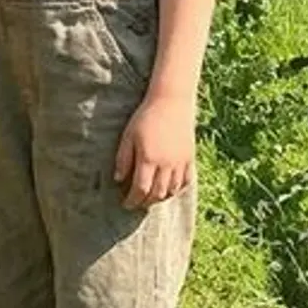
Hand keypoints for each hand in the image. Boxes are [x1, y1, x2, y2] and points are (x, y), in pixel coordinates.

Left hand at [113, 91, 195, 209]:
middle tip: (136, 203)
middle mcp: (166, 165)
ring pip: (171, 190)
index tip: (125, 204)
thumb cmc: (145, 117)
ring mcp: (180, 163)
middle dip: (145, 202)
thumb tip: (118, 180)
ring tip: (150, 198)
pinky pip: (186, 181)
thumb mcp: (128, 136)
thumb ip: (123, 159)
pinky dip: (177, 189)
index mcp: (148, 159)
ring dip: (160, 198)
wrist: (171, 102)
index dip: (132, 200)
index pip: (140, 189)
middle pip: (157, 194)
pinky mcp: (190, 158)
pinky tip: (169, 189)